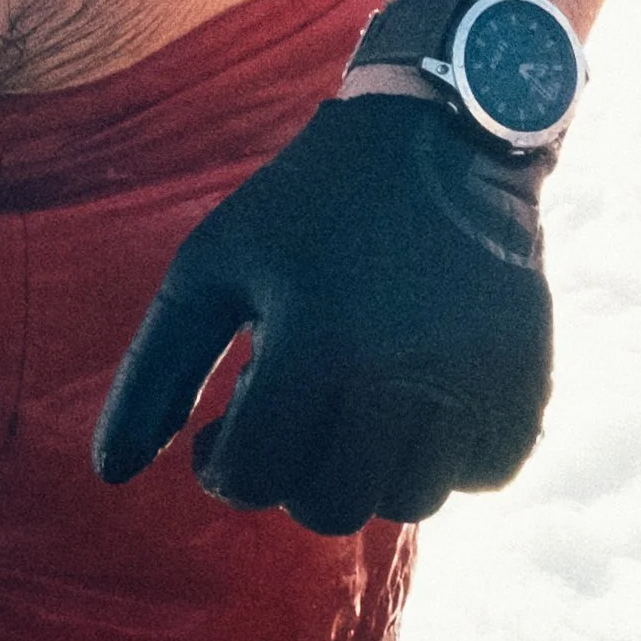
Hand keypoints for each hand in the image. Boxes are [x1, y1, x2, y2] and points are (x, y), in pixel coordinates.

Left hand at [93, 93, 552, 537]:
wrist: (443, 132)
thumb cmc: (307, 202)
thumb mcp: (214, 261)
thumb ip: (155, 370)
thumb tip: (111, 475)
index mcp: (318, 340)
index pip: (252, 479)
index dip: (223, 464)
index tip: (228, 421)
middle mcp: (405, 374)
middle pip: (331, 508)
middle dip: (295, 474)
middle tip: (295, 414)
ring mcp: (476, 383)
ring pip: (409, 502)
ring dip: (370, 469)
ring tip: (356, 403)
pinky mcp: (529, 381)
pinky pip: (482, 476)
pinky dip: (448, 455)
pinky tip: (422, 395)